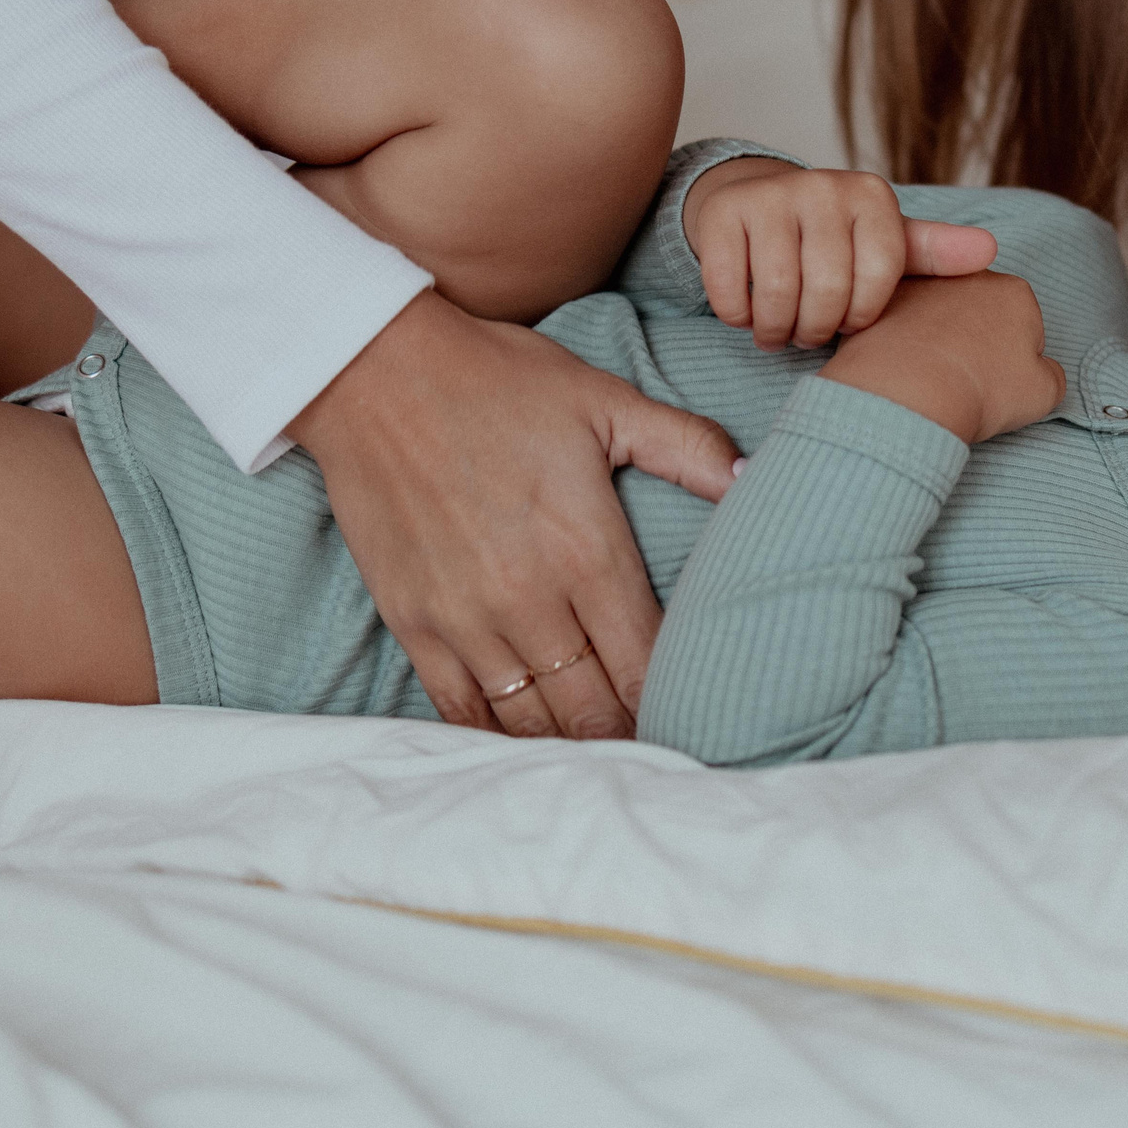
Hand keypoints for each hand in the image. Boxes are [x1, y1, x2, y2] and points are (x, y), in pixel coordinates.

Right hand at [290, 290, 739, 737]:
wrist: (373, 373)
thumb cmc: (499, 382)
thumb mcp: (607, 401)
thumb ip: (688, 448)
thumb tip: (754, 478)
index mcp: (588, 552)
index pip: (647, 663)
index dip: (675, 700)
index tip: (697, 716)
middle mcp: (530, 600)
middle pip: (594, 707)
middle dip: (630, 734)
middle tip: (655, 749)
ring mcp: (467, 619)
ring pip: (531, 720)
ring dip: (569, 745)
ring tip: (600, 755)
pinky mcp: (415, 624)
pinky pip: (461, 709)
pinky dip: (497, 736)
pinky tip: (525, 745)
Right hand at [681, 157, 996, 349]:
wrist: (757, 201)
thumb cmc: (834, 238)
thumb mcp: (887, 245)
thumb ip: (935, 253)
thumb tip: (990, 250)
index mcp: (873, 197)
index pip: (877, 283)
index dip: (861, 316)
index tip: (852, 318)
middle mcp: (824, 186)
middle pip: (826, 294)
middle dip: (816, 329)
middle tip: (809, 332)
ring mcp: (772, 196)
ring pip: (777, 297)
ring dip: (776, 330)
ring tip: (780, 330)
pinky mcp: (725, 212)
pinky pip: (731, 291)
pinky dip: (737, 316)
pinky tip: (746, 311)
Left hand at [819, 272, 1065, 442]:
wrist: (908, 392)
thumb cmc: (982, 390)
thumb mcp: (1042, 392)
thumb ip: (1051, 375)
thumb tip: (1042, 370)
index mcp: (1015, 292)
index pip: (1026, 327)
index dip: (1016, 360)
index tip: (999, 381)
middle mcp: (969, 276)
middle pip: (982, 313)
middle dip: (978, 340)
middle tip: (968, 379)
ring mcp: (922, 286)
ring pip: (940, 317)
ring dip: (941, 339)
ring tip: (934, 378)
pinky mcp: (881, 303)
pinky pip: (903, 325)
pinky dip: (905, 343)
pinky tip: (904, 371)